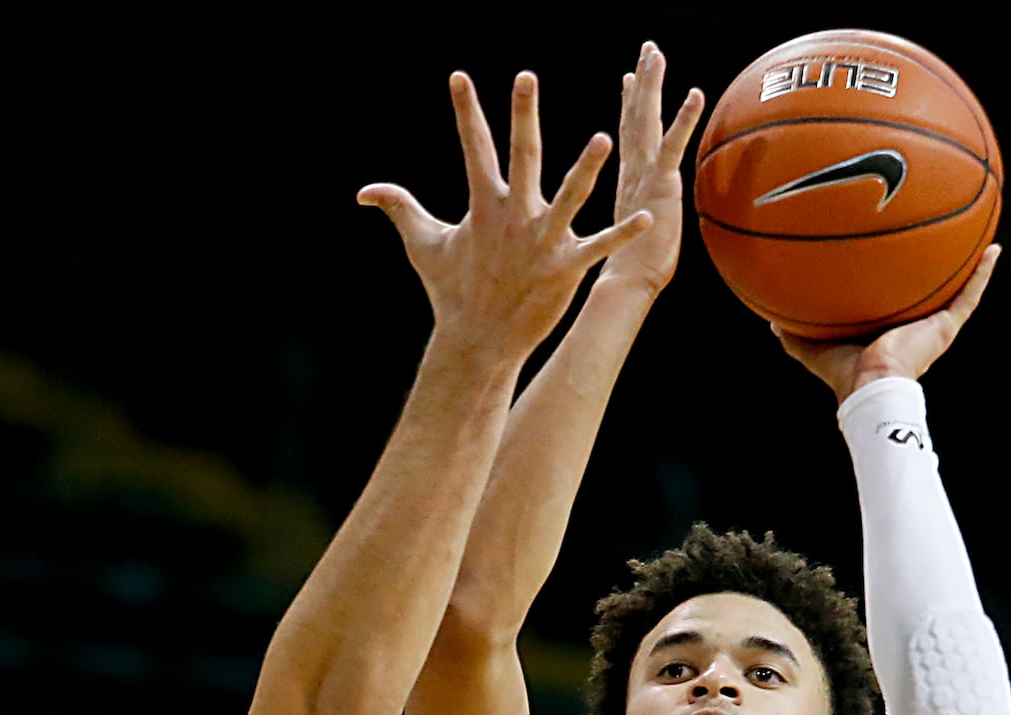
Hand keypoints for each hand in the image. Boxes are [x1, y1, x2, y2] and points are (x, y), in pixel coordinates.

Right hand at [359, 72, 653, 360]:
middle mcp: (513, 217)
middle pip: (520, 157)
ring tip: (602, 138)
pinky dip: (620, 233)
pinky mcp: (565, 268)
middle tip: (525, 77)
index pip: (474, 150)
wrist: (476, 341)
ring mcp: (541, 242)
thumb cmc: (451, 290)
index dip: (466, 113)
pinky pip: (598, 246)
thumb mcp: (423, 244)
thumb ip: (399, 208)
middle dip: (522, 116)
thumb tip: (363, 192)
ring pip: (568, 197)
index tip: (460, 77)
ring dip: (585, 169)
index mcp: (484, 206)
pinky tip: (646, 215)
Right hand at [596, 41, 704, 295]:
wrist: (627, 284)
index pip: (628, 137)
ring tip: (654, 53)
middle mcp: (633, 174)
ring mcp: (645, 177)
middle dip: (641, 83)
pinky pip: (674, 146)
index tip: (628, 80)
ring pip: (646, 122)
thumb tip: (659, 230)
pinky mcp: (659, 187)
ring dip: (651, 86)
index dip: (629, 106)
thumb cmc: (633, 273)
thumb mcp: (646, 240)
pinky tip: (695, 94)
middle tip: (647, 51)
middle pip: (636, 119)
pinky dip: (684, 120)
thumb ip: (654, 225)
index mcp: (628, 184)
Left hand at [773, 245, 999, 403]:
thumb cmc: (843, 373)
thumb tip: (770, 322)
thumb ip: (792, 337)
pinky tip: (994, 250)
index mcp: (888, 333)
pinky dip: (983, 273)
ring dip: (968, 268)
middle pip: (926, 295)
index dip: (895, 288)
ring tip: (979, 239)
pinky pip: (970, 294)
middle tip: (935, 242)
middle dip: (932, 273)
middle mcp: (914, 328)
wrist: (870, 384)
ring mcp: (933, 327)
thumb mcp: (813, 349)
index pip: (894, 305)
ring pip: (956, 291)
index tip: (892, 266)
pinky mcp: (946, 326)